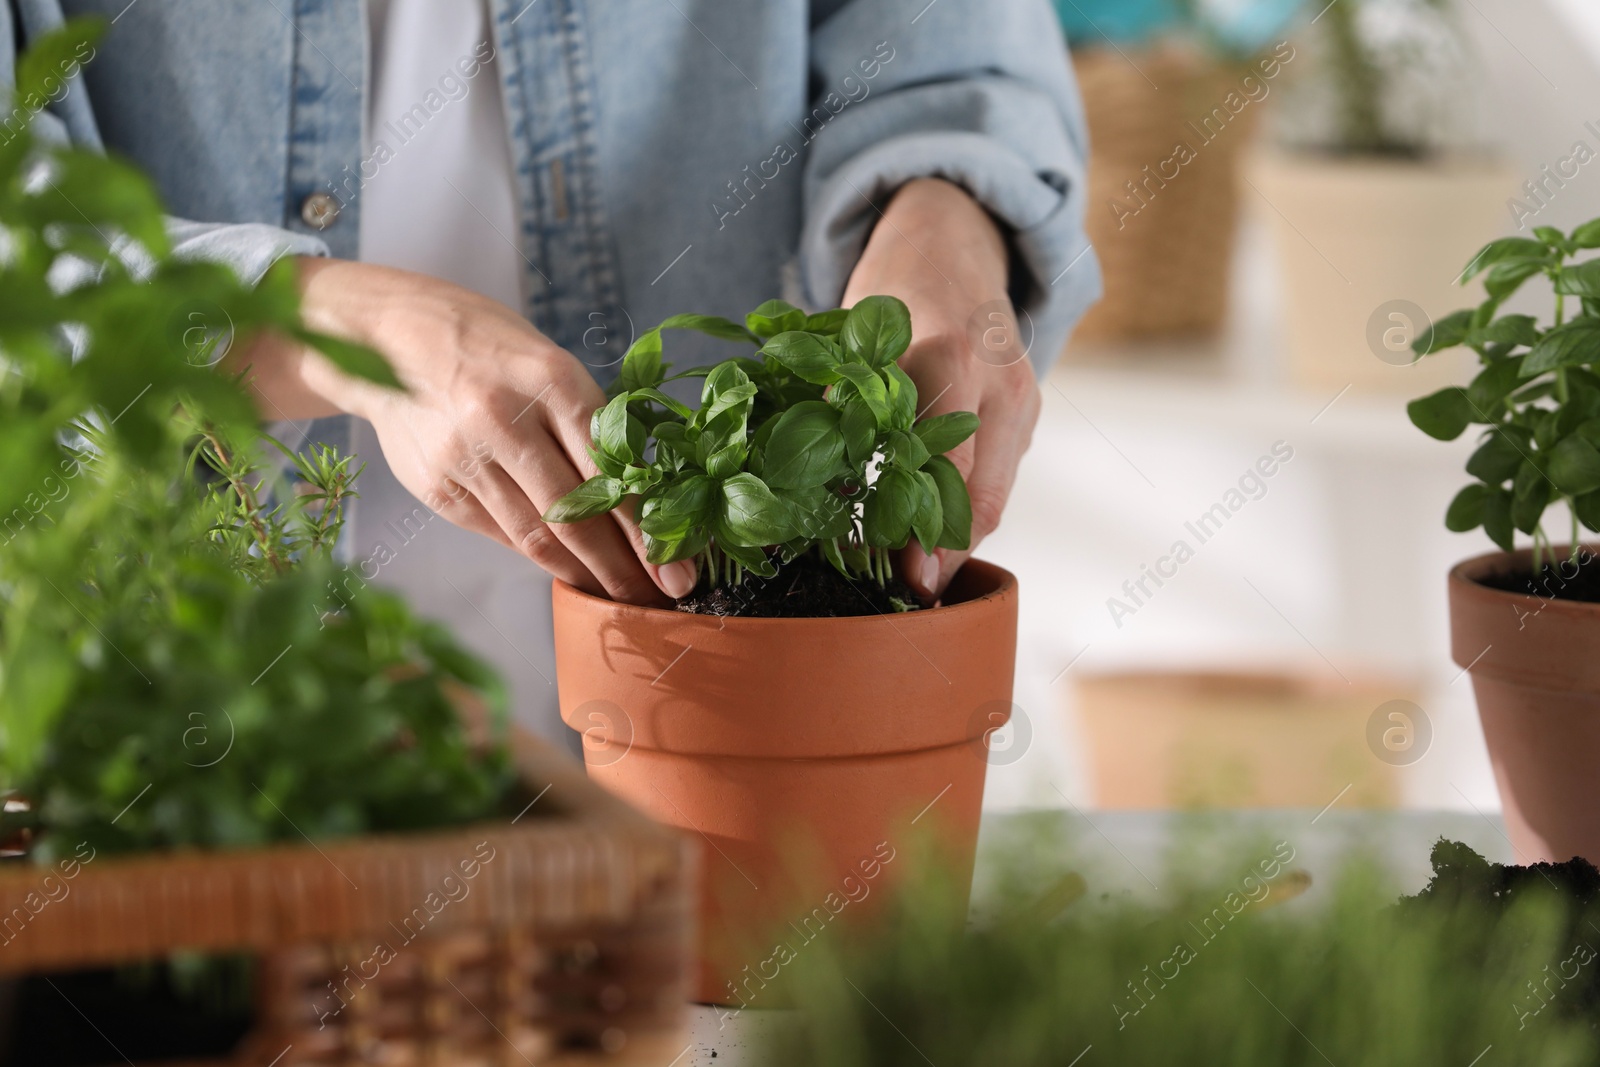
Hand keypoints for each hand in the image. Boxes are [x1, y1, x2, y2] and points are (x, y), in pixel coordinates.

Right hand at [230, 258, 696, 604]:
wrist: (385, 334)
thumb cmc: (488, 348)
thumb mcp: (548, 363)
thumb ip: (588, 423)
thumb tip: (639, 499)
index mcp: (552, 380)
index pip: (614, 471)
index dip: (648, 531)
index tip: (678, 569)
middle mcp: (507, 419)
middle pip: (577, 515)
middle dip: (623, 567)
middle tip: (658, 599)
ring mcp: (466, 456)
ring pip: (537, 535)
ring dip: (583, 573)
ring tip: (618, 595)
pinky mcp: (438, 486)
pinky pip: (500, 532)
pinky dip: (537, 556)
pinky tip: (566, 570)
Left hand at [841, 178, 1039, 599]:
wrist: (952, 244)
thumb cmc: (889, 296)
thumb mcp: (852, 341)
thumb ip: (834, 407)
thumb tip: (792, 491)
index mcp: (946, 355)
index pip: (947, 462)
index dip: (927, 526)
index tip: (910, 576)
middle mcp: (996, 380)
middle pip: (981, 492)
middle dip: (944, 552)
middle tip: (910, 596)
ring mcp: (1022, 397)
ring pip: (994, 494)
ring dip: (953, 541)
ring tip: (916, 583)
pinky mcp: (1028, 412)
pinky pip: (998, 478)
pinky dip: (963, 511)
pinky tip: (931, 542)